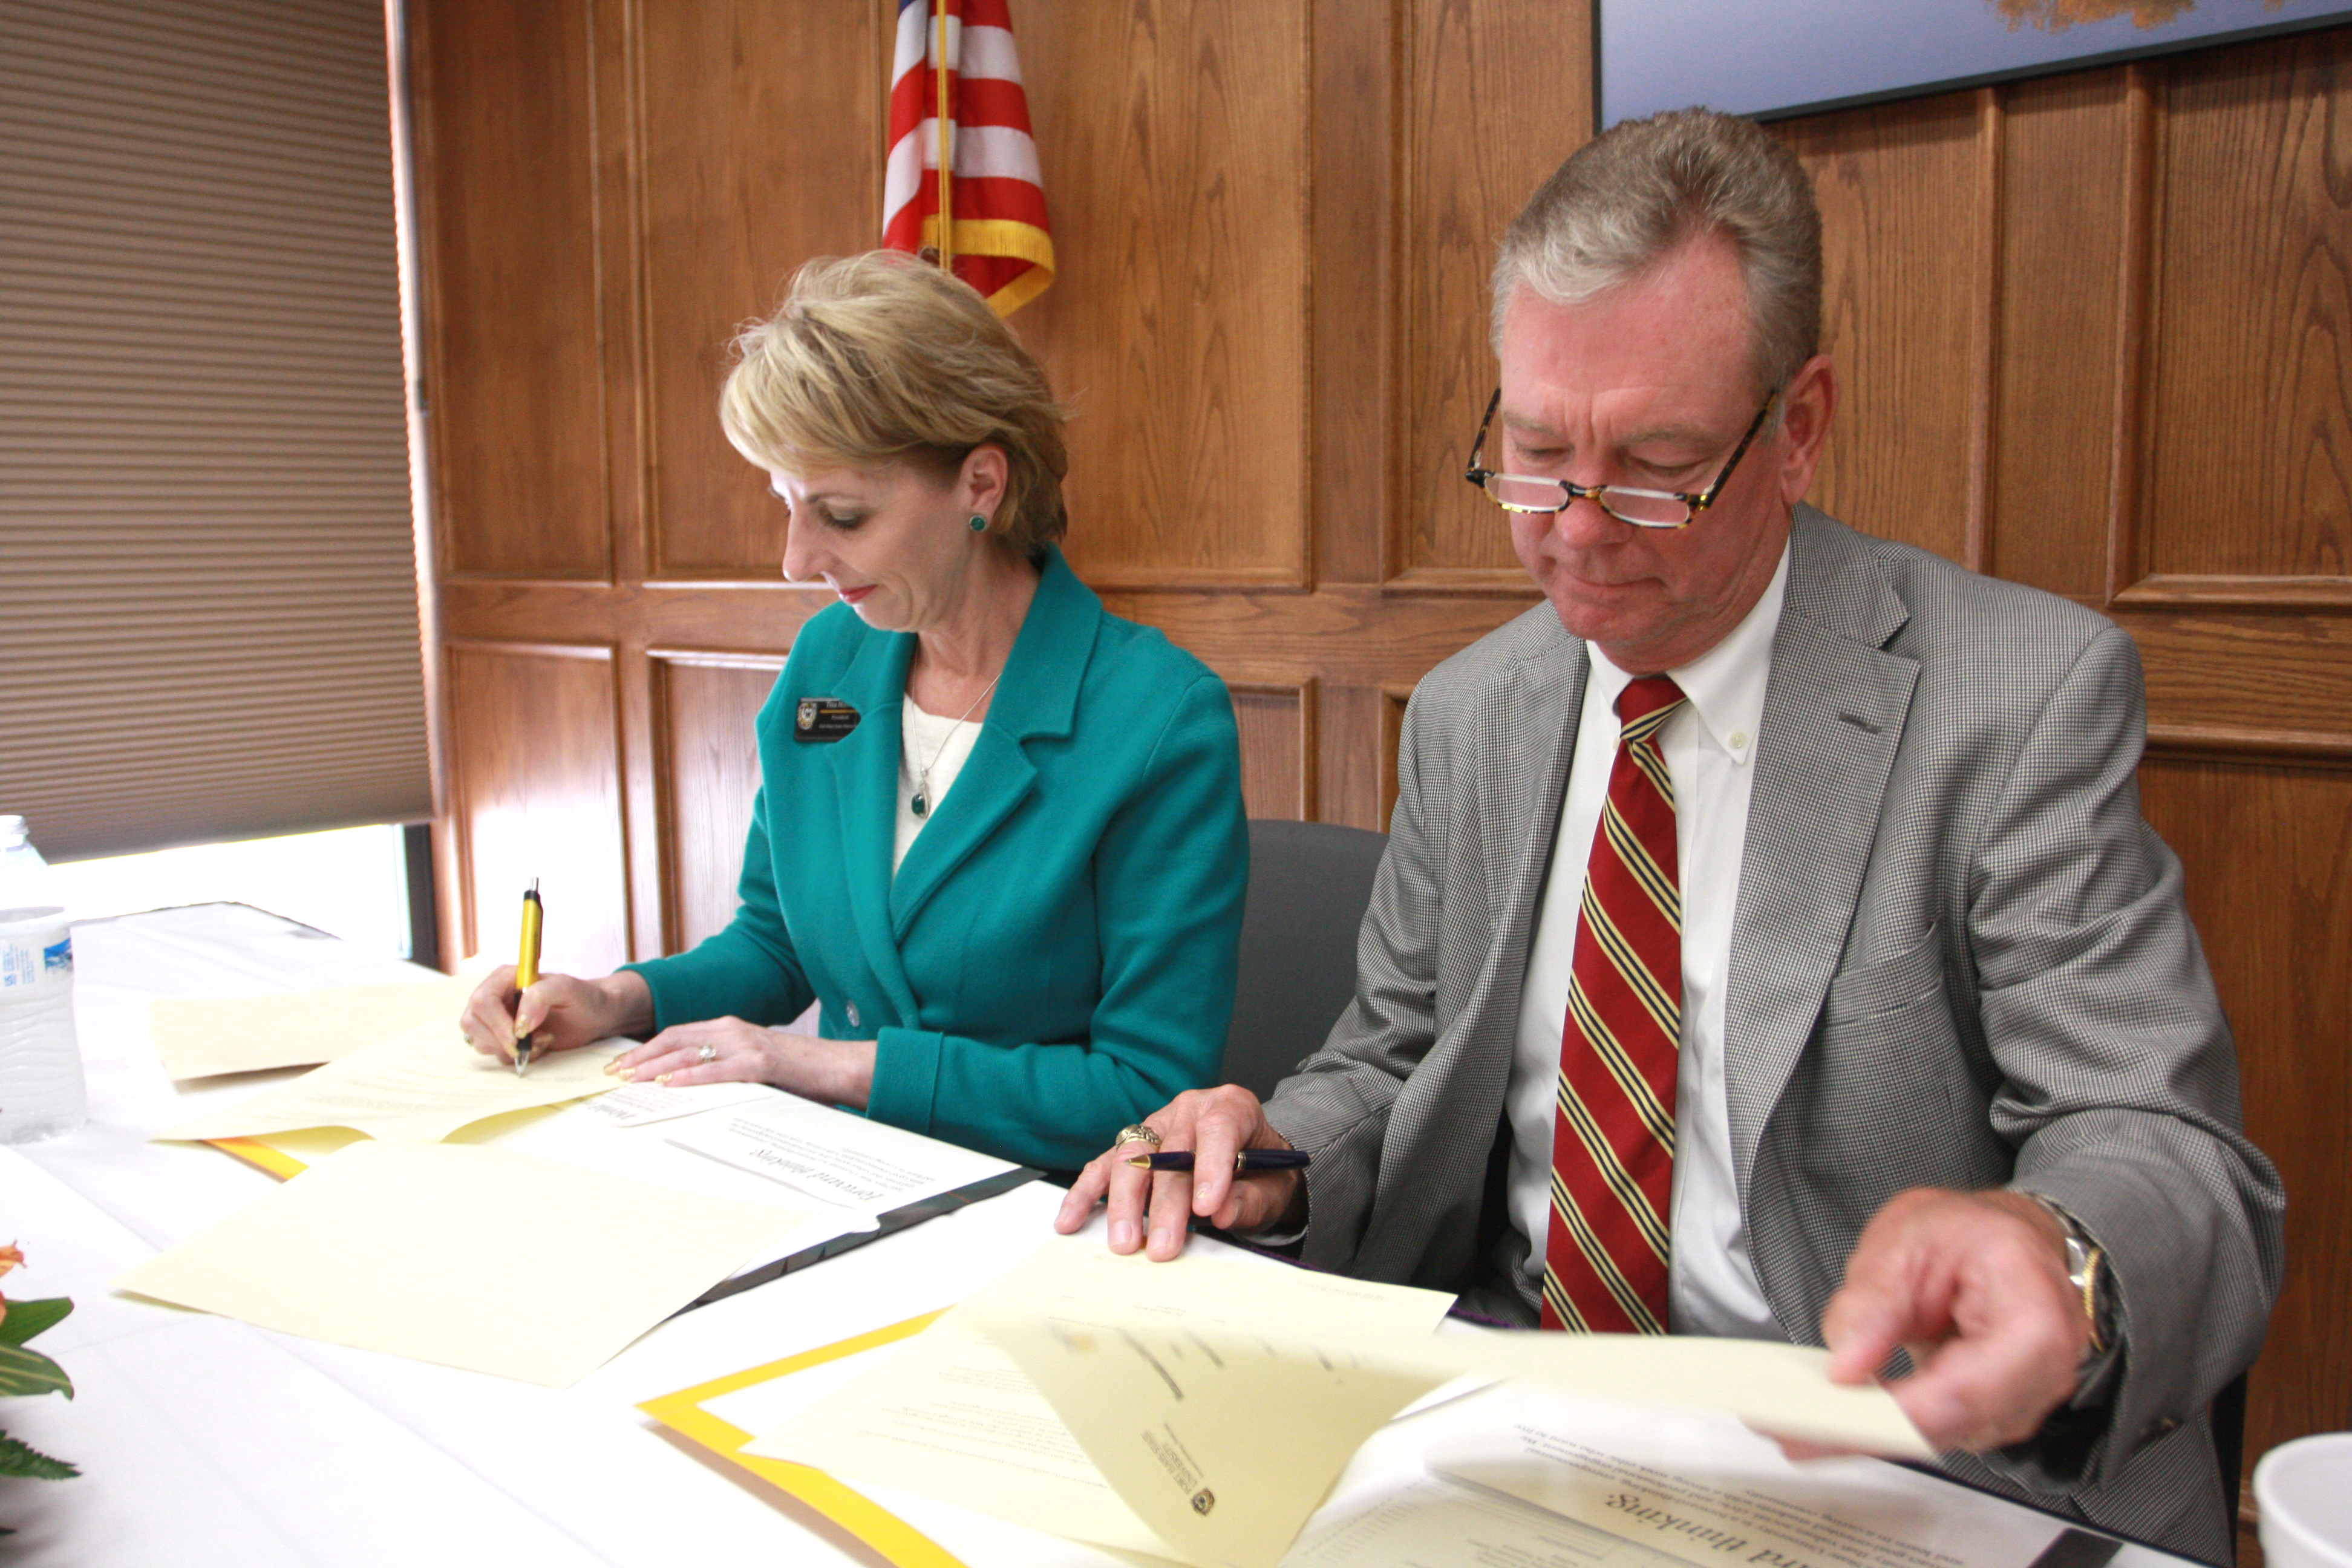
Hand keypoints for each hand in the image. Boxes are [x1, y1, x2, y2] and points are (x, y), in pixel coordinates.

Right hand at [460, 967, 653, 1062]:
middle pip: (472, 1023)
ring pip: (479, 1041)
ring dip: (511, 1049)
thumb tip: (520, 1022)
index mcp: (505, 978)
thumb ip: (542, 996)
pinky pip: (494, 1054)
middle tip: (534, 1040)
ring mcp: (496, 1019)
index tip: (520, 1037)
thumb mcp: (568, 989)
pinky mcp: (503, 1038)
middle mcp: (495, 998)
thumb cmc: (582, 997)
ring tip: (542, 1039)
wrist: (593, 1016)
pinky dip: (516, 1057)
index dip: (495, 1022)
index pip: (481, 1000)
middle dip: (501, 1039)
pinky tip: (539, 1046)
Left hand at [609, 1018, 875, 1108]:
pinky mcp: (761, 1063)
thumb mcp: (754, 1065)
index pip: (678, 1034)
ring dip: (656, 1066)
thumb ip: (726, 1069)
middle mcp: (734, 1030)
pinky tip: (670, 1084)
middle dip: (641, 1056)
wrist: (839, 1067)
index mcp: (730, 1029)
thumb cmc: (799, 1072)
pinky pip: (717, 1070)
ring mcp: (747, 1044)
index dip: (647, 1048)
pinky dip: (690, 1076)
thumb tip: (692, 1088)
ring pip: (689, 1051)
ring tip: (630, 1079)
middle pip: (675, 1039)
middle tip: (613, 1073)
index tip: (623, 1063)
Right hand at [1053, 1086, 1303, 1259]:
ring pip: (1130, 1160)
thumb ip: (1250, 1199)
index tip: (1207, 1207)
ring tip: (1123, 1242)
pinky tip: (1070, 1220)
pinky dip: (1086, 1194)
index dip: (1210, 1167)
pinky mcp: (1132, 1149)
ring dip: (1124, 1204)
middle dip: (1165, 1204)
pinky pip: (1103, 1168)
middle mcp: (1189, 1110)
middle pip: (1169, 1153)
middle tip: (1162, 1247)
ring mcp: (1155, 1127)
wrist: (1253, 1170)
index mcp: (1230, 1107)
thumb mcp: (1273, 1188)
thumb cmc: (1263, 1175)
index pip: (1217, 1128)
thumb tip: (1222, 1211)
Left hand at [1821, 1187, 2091, 1452]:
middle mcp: (2044, 1367)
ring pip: (1944, 1435)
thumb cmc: (1968, 1231)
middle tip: (1802, 1423)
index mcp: (2034, 1312)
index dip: (1900, 1411)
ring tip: (1814, 1410)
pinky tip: (1851, 1408)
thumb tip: (1846, 1363)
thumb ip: (1872, 1300)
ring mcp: (2025, 1397)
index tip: (1838, 1417)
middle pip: (1956, 1423)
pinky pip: (1941, 1429)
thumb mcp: (1905, 1236)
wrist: (2002, 1237)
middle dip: (1875, 1426)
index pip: (1970, 1387)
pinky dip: (1892, 1421)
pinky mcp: (1997, 1411)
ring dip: (1878, 1428)